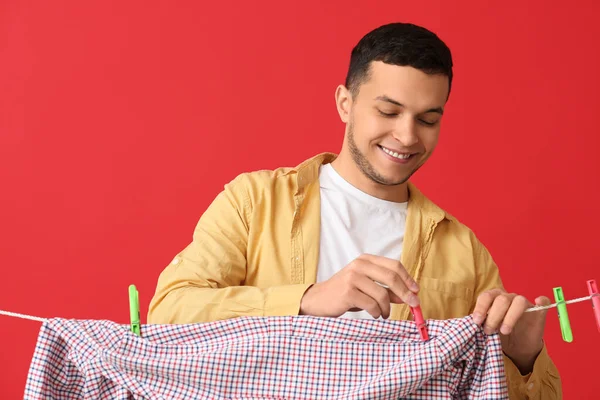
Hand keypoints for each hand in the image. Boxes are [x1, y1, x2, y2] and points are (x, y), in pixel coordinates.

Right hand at [299, 254, 419, 318]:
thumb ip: (387, 290)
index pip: (394, 265)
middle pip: (391, 276)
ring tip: (383, 314)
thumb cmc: (345, 293)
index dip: (408, 279)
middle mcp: (359, 265)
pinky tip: (374, 315)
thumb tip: (409, 296)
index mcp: (365, 260)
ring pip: (382, 294)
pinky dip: (376, 312)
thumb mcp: (367, 288)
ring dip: (387, 308)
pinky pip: (372, 304)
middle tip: (413, 305)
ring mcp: (352, 277)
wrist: (319, 300)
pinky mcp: (348, 292)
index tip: (416, 291)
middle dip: (405, 293)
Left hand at [472, 289, 549, 373]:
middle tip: (489, 331)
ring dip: (510, 316)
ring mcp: (525, 304)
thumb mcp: (487, 329)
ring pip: (518, 301)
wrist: (517, 348)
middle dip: (493, 316)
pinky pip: (543, 302)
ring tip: (504, 331)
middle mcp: (509, 298)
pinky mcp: (539, 312)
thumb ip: (480, 323)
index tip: (476, 321)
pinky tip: (538, 302)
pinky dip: (541, 301)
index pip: (486, 296)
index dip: (480, 307)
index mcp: (494, 299)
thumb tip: (469, 323)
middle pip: (501, 299)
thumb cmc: (499, 335)